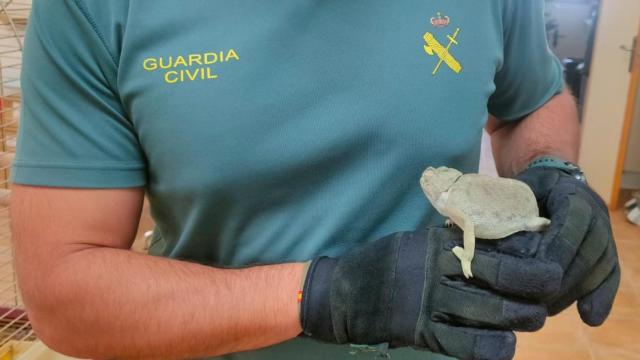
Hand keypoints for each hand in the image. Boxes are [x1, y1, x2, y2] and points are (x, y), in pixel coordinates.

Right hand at [300, 229, 561, 359]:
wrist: (341, 293)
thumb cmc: (384, 264)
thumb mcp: (418, 243)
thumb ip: (453, 244)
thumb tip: (501, 243)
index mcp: (438, 243)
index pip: (495, 248)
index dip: (529, 259)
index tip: (550, 265)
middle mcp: (438, 270)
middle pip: (502, 279)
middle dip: (534, 290)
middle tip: (548, 295)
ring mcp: (429, 302)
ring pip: (490, 312)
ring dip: (520, 318)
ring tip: (532, 318)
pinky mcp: (420, 332)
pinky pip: (466, 345)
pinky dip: (492, 348)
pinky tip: (505, 345)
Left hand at [516, 166, 619, 324]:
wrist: (549, 182)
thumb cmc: (523, 190)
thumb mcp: (512, 193)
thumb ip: (505, 214)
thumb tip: (478, 242)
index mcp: (570, 192)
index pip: (572, 221)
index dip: (556, 248)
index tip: (534, 270)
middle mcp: (595, 212)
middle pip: (587, 251)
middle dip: (560, 279)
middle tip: (533, 299)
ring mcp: (605, 232)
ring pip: (599, 268)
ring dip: (572, 293)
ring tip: (543, 309)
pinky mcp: (608, 251)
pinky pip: (611, 276)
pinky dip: (600, 298)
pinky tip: (589, 317)